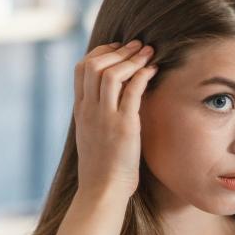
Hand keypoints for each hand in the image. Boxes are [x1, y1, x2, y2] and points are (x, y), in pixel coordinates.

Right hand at [73, 40, 157, 199]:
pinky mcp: (124, 126)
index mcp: (80, 110)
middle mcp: (89, 110)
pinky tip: (153, 70)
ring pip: (110, 74)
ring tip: (147, 52)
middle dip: (117, 50)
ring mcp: (105, 117)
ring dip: (131, 59)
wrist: (102, 189)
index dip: (100, 52)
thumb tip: (111, 102)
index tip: (117, 48)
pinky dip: (142, 76)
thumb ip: (97, 116)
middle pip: (94, 65)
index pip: (81, 69)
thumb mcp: (93, 135)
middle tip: (137, 44)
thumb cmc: (103, 167)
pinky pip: (132, 93)